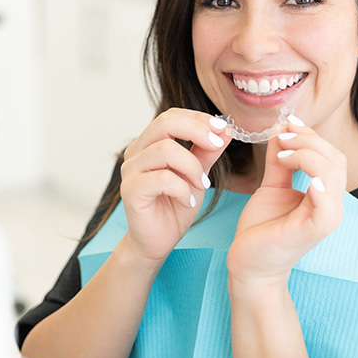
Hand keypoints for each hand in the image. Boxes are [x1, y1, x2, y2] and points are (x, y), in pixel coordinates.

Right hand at [120, 108, 230, 263]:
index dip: (198, 119)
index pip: (172, 116)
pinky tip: (189, 201)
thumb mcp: (197, 175)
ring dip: (192, 167)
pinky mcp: (130, 190)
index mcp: (150, 143)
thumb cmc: (175, 207)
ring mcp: (130, 171)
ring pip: (166, 150)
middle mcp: (136, 152)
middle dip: (197, 131)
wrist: (158, 241)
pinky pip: (162, 179)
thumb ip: (207, 152)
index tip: (224, 129)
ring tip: (202, 185)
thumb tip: (226, 129)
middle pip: (165, 123)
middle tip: (217, 145)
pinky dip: (182, 189)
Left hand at [228, 117, 345, 284]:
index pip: (330, 154)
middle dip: (309, 140)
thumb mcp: (272, 186)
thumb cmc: (262, 228)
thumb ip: (280, 161)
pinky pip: (327, 206)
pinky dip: (319, 185)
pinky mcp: (313, 231)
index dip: (310, 135)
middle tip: (282, 137)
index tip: (287, 123)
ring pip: (332, 174)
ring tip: (283, 154)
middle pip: (335, 159)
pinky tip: (302, 173)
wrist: (249, 263)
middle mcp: (331, 204)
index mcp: (325, 193)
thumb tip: (283, 130)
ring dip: (307, 155)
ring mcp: (326, 218)